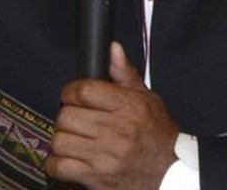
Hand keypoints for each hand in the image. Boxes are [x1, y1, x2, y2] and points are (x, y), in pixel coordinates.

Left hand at [45, 43, 179, 189]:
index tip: (74, 96)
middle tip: (76, 120)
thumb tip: (112, 49)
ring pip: (60, 140)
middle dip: (67, 116)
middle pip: (67, 116)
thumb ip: (125, 74)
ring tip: (74, 140)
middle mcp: (117, 132)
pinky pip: (59, 167)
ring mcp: (105, 157)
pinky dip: (56, 164)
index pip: (83, 91)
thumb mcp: (148, 100)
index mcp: (129, 108)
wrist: (170, 174)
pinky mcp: (96, 179)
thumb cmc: (157, 136)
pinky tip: (68, 159)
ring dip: (63, 139)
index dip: (71, 91)